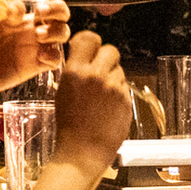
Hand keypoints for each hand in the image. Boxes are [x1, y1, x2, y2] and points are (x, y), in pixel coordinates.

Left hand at [0, 0, 69, 96]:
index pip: (23, 6)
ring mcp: (35, 46)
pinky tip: (40, 57)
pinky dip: (54, 55)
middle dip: (56, 8)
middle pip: (57, 11)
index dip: (17, 9)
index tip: (6, 15)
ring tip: (39, 36)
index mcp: (11, 17)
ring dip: (57, 30)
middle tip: (40, 14)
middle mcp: (27, 28)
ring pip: (62, 32)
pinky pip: (55, 58)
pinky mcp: (37, 65)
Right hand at [54, 32, 133, 162]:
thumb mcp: (63, 92)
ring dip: (113, 77)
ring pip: (119, 69)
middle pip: (110, 50)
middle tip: (99, 71)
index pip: (90, 38)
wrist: (83, 151)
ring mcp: (114, 88)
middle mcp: (97, 76)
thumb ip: (75, 71)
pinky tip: (108, 106)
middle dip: (106, 58)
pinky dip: (119, 93)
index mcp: (76, 71)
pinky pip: (125, 87)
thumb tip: (83, 57)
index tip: (89, 47)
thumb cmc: (70, 126)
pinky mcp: (127, 100)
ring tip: (102, 95)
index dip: (90, 42)